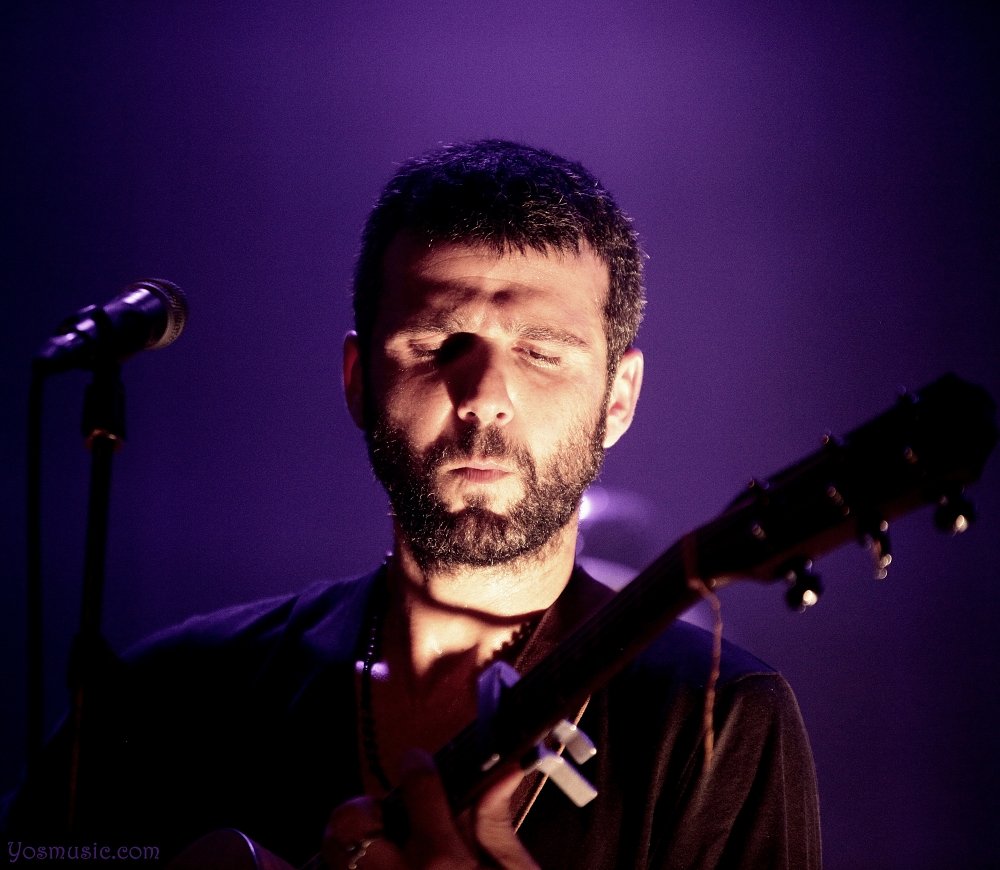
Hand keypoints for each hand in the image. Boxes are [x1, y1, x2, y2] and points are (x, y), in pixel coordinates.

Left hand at [323, 749, 538, 869]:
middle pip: (350, 821)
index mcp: (445, 860)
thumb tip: (502, 774)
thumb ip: (495, 824)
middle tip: (388, 816)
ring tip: (378, 848)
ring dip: (350, 844)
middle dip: (364, 809)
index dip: (417, 766)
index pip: (417, 787)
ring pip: (334, 855)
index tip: (416, 763)